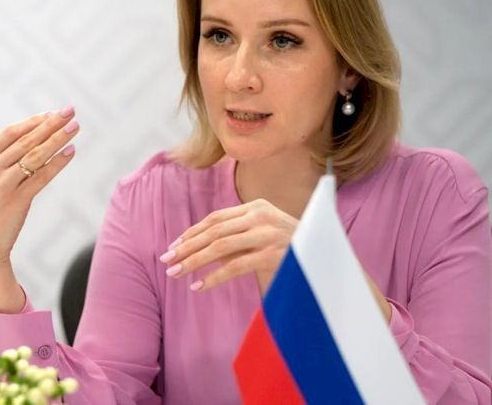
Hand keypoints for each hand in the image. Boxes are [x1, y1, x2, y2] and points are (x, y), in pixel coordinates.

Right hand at [0, 106, 78, 310]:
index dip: (34, 121)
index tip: (54, 112)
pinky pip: (41, 177)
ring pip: (35, 156)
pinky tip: (71, 152)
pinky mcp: (15, 201)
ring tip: (75, 127)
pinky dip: (57, 163)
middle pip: (26, 141)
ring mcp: (1, 185)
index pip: (11, 133)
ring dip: (58, 139)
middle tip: (70, 112)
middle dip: (50, 125)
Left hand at [159, 199, 298, 295]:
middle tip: (166, 259)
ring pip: (220, 246)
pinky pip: (235, 266)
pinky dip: (213, 277)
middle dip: (187, 246)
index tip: (174, 245)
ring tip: (175, 272)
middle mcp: (261, 216)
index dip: (192, 232)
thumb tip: (194, 247)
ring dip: (194, 261)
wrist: (325, 262)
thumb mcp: (261, 236)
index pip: (216, 218)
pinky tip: (198, 286)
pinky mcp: (272, 255)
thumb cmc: (289, 250)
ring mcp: (268, 234)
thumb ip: (235, 237)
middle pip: (214, 230)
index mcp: (257, 206)